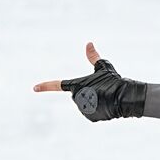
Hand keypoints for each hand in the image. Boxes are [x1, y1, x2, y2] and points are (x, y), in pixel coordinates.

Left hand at [32, 42, 146, 120]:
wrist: (124, 97)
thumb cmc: (114, 80)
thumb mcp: (103, 66)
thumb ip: (93, 56)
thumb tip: (89, 43)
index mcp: (76, 85)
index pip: (57, 85)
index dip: (46, 86)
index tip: (34, 88)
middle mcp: (77, 97)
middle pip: (80, 96)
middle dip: (89, 94)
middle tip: (102, 92)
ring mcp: (83, 108)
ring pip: (86, 106)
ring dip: (95, 103)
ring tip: (106, 99)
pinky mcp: (90, 117)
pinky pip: (92, 114)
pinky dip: (100, 111)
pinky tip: (108, 107)